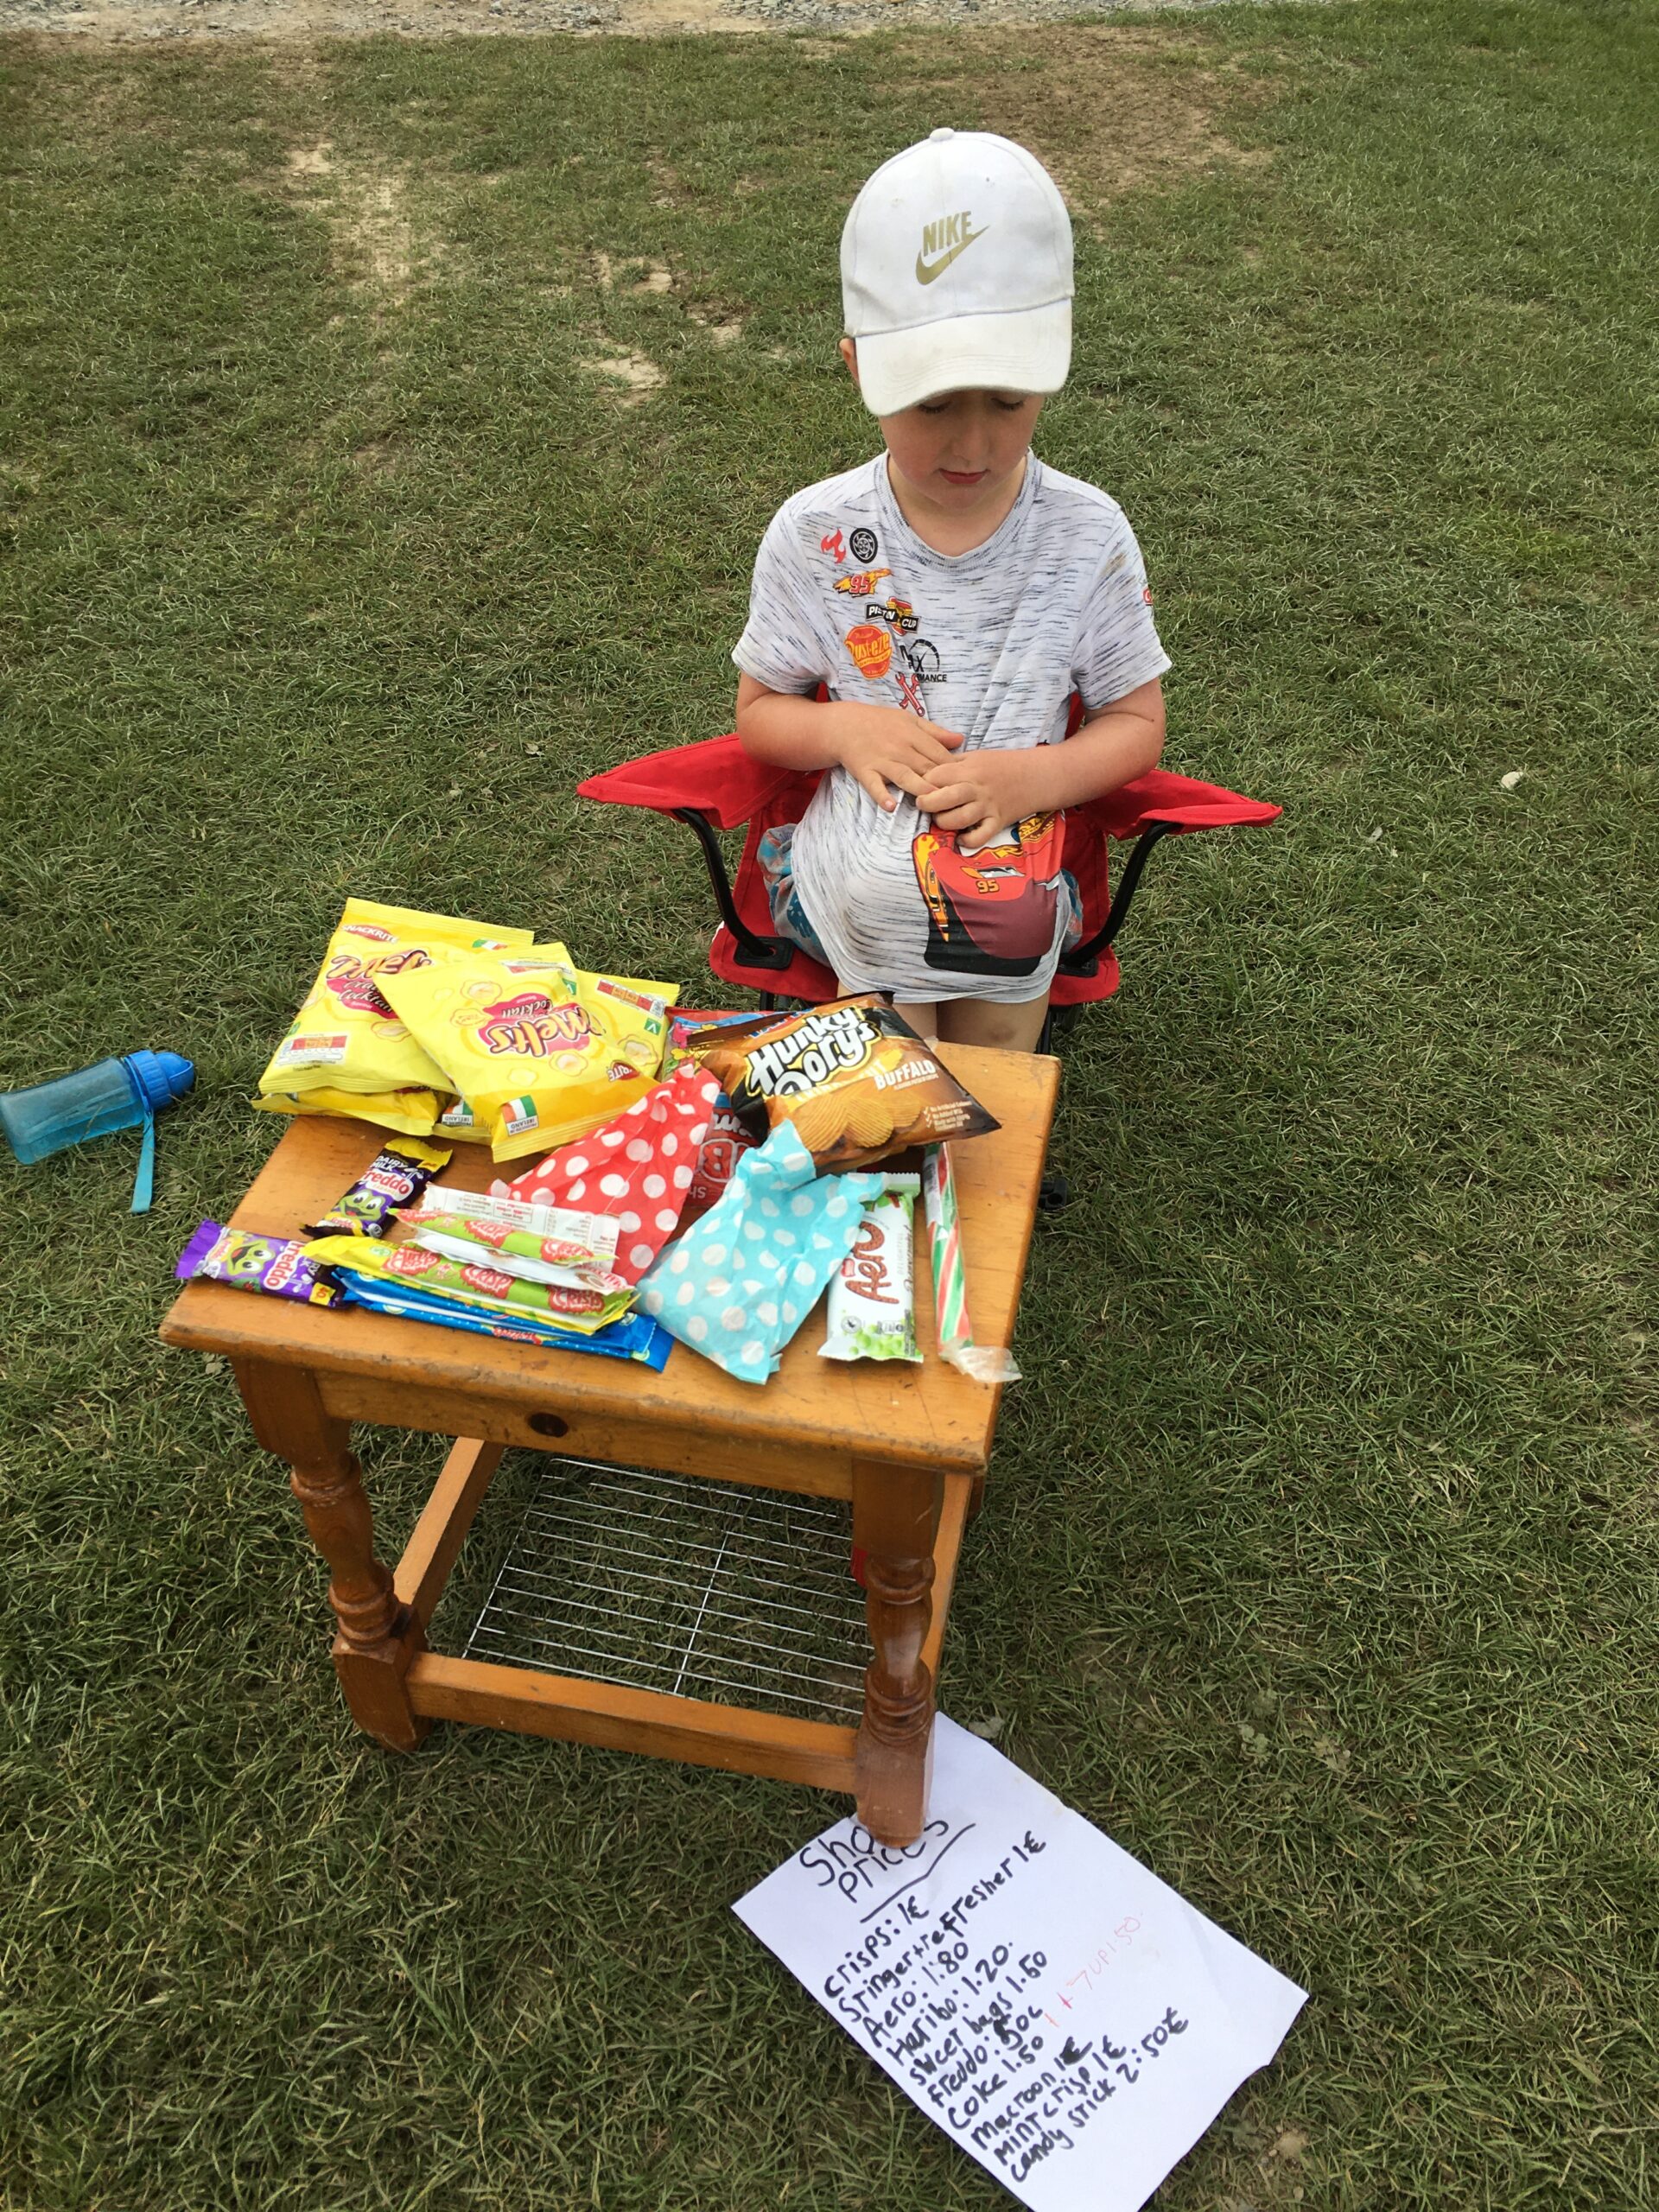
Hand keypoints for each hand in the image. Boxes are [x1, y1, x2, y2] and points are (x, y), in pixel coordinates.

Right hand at [829, 703, 962, 811]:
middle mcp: (900, 749)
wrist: (844, 724)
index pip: (939, 753)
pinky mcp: (866, 772)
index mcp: (913, 735)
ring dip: (919, 788)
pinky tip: (890, 806)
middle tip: (957, 799)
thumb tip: (961, 740)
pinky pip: (874, 786)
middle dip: (942, 782)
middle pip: (925, 767)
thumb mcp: (909, 720)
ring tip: (932, 802)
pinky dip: (881, 795)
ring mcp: (882, 761)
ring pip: (905, 777)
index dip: (954, 768)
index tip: (966, 781)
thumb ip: (935, 732)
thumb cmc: (880, 722)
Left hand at [914, 749, 1044, 849]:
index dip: (924, 781)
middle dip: (927, 803)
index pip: (937, 775)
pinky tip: (961, 837)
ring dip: (944, 822)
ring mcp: (988, 806)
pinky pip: (979, 837)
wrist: (1038, 775)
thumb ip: (954, 763)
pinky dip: (967, 841)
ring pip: (959, 819)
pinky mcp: (998, 821)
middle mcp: (977, 788)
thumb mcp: (977, 756)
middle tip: (923, 805)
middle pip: (944, 798)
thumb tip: (928, 770)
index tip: (921, 785)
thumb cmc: (1004, 764)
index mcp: (969, 769)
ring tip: (941, 820)